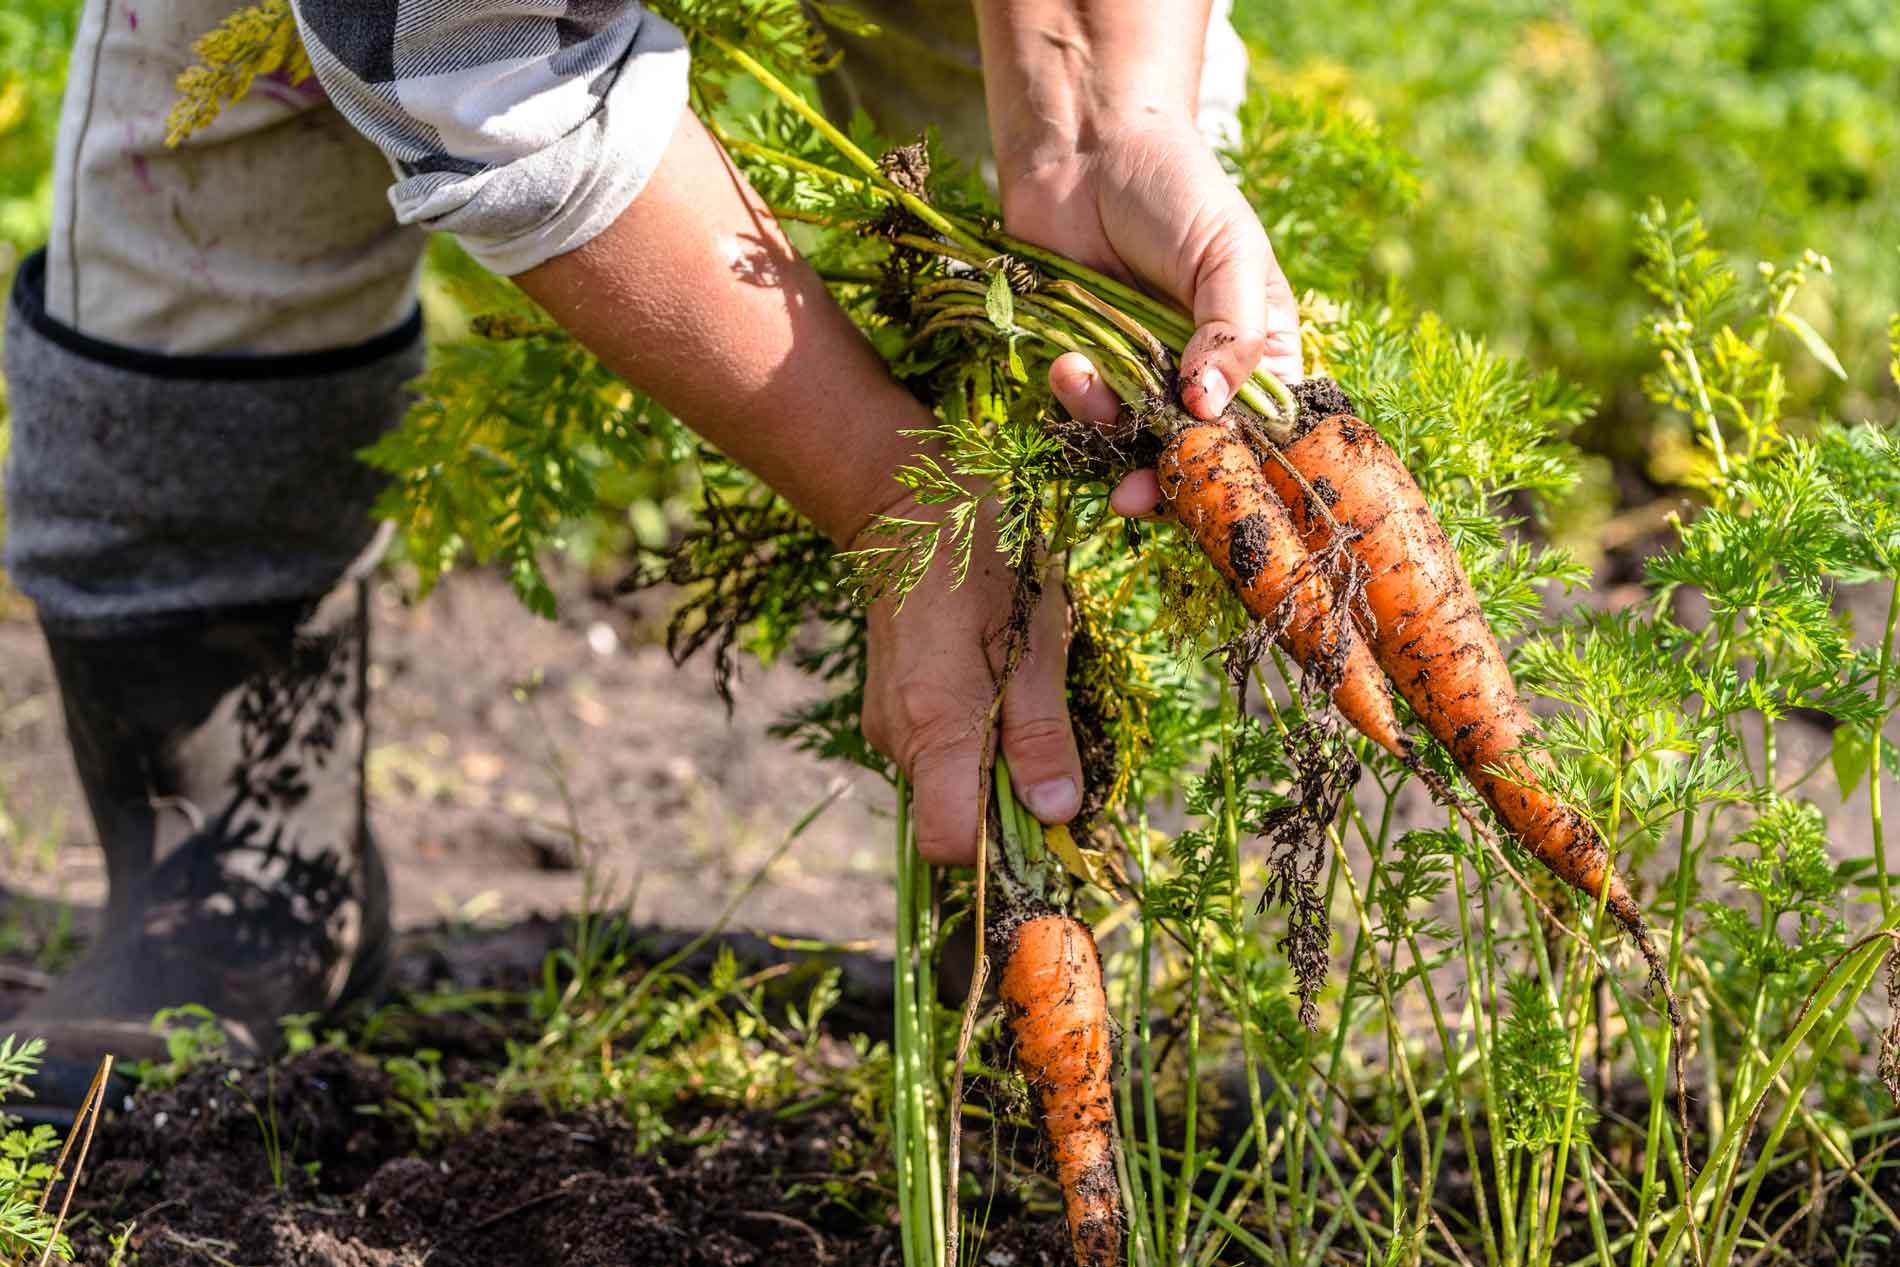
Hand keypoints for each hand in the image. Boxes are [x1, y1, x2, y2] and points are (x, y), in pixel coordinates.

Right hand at [860, 495, 1082, 864]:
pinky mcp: (885, 708)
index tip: (1041, 809)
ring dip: (989, 759)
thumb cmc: (984, 567)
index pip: (949, 843)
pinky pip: (933, 750)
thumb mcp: (1035, 646)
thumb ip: (1041, 736)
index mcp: (934, 729)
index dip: (999, 845)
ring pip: (945, 782)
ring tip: (1013, 687)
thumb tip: (1056, 813)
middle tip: (1040, 725)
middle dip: (1004, 796)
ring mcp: (884, 724)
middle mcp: (896, 738)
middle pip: (952, 815)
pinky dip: (966, 737)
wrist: (911, 510)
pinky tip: (985, 679)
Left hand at [1001, 115, 1301, 517]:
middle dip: (1164, 479)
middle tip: (1134, 494)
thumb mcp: (1228, 251)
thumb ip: (1233, 332)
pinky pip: (1086, 414)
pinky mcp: (1091, 367)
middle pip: (1197, 456)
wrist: (1085, 150)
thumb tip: (1210, 410)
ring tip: (1083, 378)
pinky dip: (1075, 400)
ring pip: (1134, 443)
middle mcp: (1206, 375)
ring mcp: (1145, 375)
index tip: (1211, 486)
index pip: (1264, 434)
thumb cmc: (1175, 188)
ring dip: (1106, 428)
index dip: (1241, 470)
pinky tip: (1066, 362)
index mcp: (1261, 353)